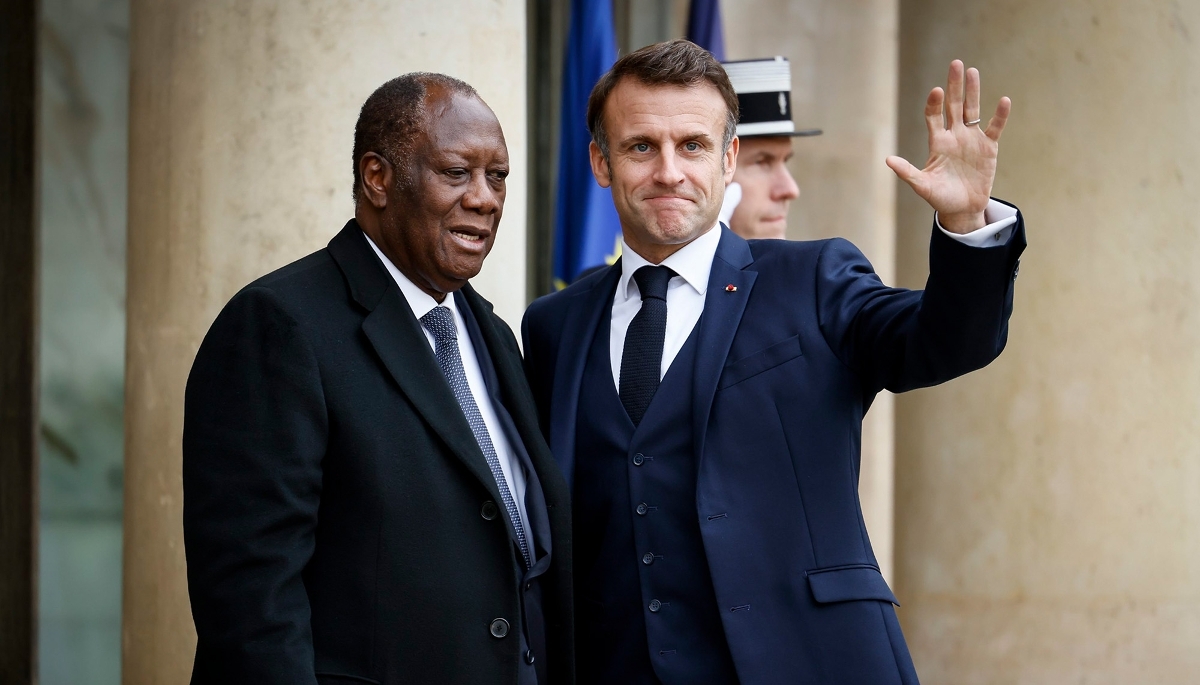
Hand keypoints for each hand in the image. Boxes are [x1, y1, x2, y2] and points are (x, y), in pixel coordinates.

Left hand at [886, 60, 1010, 233]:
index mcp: (937, 142)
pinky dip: (999, 116)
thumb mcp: (922, 186)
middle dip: (954, 85)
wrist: (962, 209)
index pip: (934, 116)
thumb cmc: (940, 197)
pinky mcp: (988, 147)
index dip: (934, 104)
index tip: (936, 91)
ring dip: (973, 91)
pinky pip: (994, 128)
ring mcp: (971, 139)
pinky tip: (1004, 101)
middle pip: (953, 105)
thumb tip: (888, 160)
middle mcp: (954, 135)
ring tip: (973, 71)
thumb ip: (907, 172)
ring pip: (972, 110)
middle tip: (956, 64)